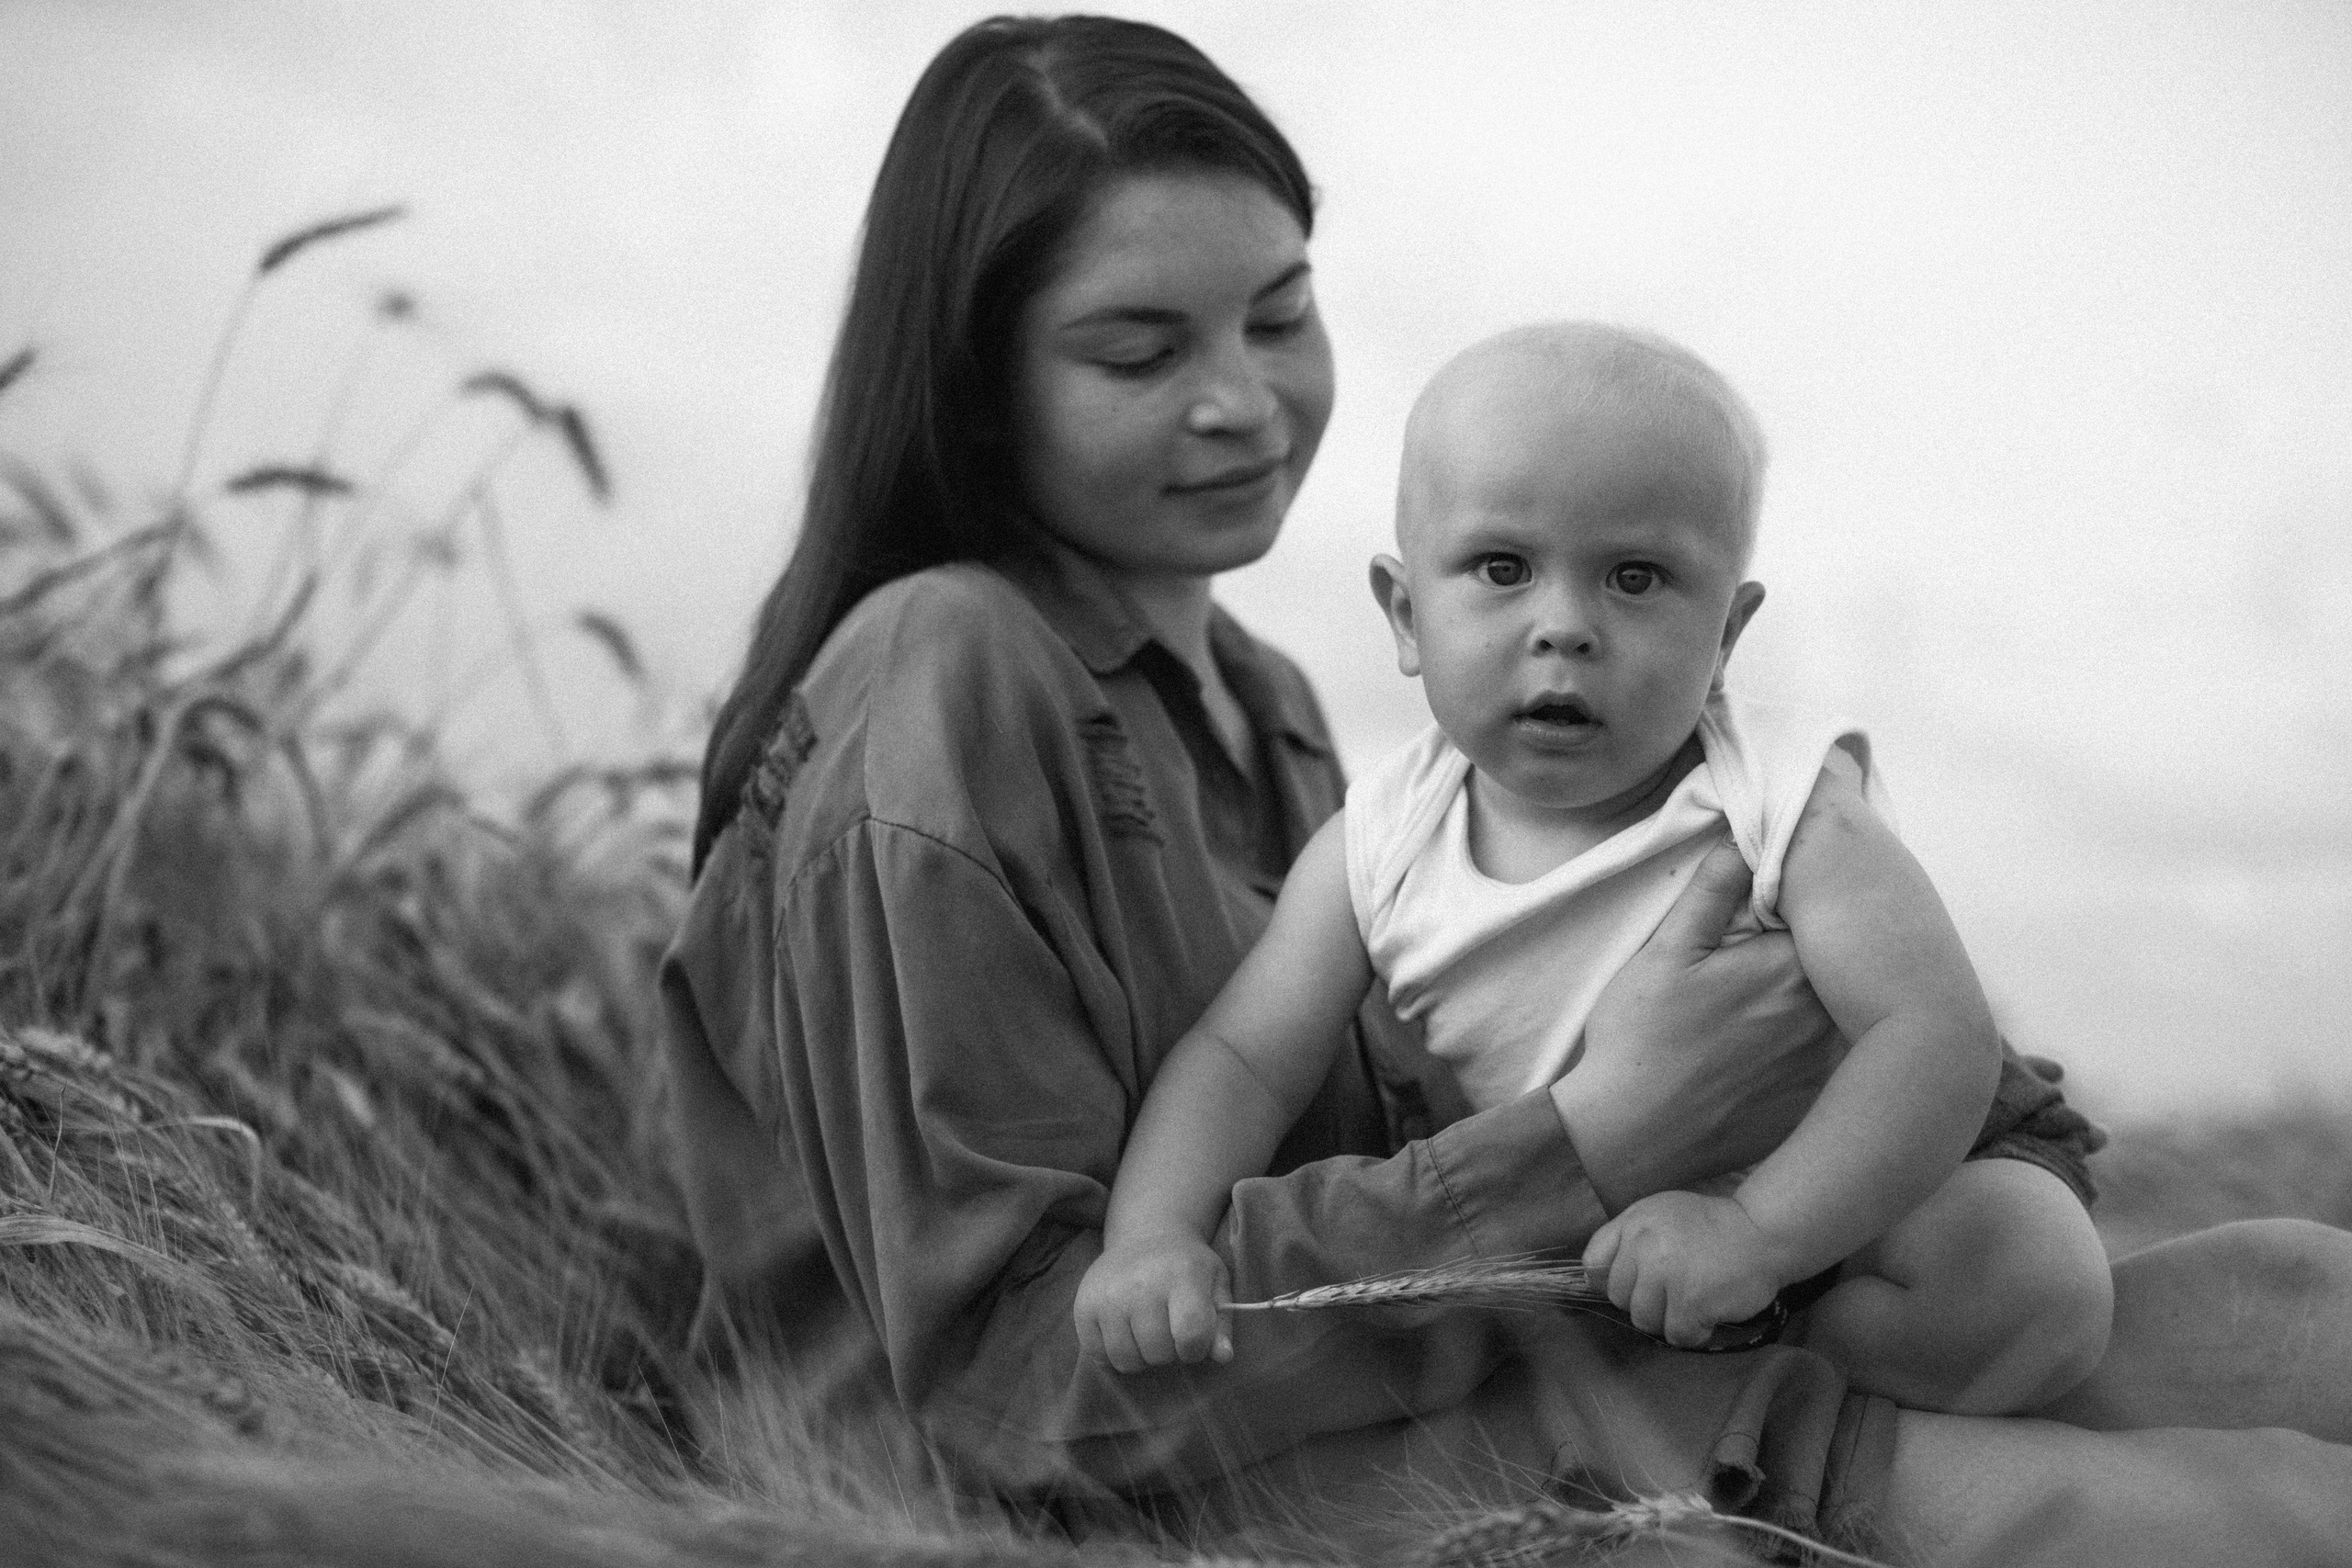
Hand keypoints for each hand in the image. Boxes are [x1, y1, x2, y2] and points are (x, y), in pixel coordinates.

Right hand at [1073, 1232, 1231, 1373]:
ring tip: (1147, 1332)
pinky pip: (1098, 1356)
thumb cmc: (1187, 1267)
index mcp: (1183, 1275)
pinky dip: (1113, 1354)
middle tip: (1169, 1330)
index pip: (1191, 1336)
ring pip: (1127, 1361)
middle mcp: (1142, 1283)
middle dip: (1169, 1351)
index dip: (1196, 1349)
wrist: (1147, 1236)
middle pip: (1158, 1353)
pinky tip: (1125, 1332)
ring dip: (1141, 1356)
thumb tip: (1223, 1357)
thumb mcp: (1216, 1285)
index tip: (1193, 1340)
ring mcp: (1108, 1295)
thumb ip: (1222, 1323)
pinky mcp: (1083, 1306)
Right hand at [1558, 837, 1840, 1209]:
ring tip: (1765, 1012)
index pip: (1824, 920)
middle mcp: (1824, 1018)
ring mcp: (1826, 1068)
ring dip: (1822, 1006)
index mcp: (1790, 970)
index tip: (1770, 917)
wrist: (1631, 1138)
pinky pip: (1837, 1071)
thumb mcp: (1664, 954)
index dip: (1799, 913)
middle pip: (1839, 971)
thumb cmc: (1640, 1041)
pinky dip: (1818, 1056)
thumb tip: (1745, 841)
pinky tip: (1770, 1059)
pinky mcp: (1817, 1108)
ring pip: (1842, 1018)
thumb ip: (1711, 893)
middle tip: (1764, 964)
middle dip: (1818, 957)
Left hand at [1583, 1189, 1789, 1347]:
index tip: (1633, 1285)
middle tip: (1677, 1291)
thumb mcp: (1663, 1214)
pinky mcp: (1690, 1302)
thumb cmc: (1714, 1227)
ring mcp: (1667, 1274)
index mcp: (1634, 1221)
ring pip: (1644, 1321)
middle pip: (1620, 1298)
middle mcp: (1644, 1244)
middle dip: (1646, 1301)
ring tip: (1694, 1302)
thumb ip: (1631, 1239)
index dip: (1610, 1281)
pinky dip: (1694, 1333)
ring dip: (1669, 1320)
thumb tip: (1597, 1279)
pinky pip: (1676, 1336)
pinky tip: (1709, 1314)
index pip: (1593, 1263)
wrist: (1764, 1233)